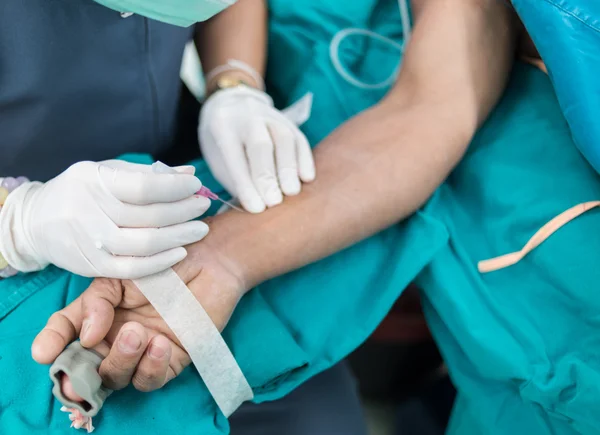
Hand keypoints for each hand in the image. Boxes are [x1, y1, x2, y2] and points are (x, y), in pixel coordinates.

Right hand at [0, 160, 210, 278]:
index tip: (195, 186)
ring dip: (179, 237)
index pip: (143, 186)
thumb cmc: (82, 191)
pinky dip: (160, 262)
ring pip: (144, 244)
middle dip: (184, 211)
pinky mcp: (92, 266)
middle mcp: (89, 211)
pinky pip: (132, 268)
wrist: (36, 222)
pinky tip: (180, 251)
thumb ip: (148, 174)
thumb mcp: (108, 172)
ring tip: (199, 229)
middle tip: (203, 206)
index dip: (175, 187)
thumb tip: (189, 173)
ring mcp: (89, 241)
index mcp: (94, 181)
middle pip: (149, 216)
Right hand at [32, 240, 243, 394]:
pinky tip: (160, 344)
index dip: (53, 343)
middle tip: (81, 369)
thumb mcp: (122, 273)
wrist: (211, 258)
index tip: (44, 352)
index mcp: (99, 313)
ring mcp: (143, 349)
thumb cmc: (166, 259)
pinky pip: (152, 379)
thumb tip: (88, 336)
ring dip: (121, 361)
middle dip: (79, 375)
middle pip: (89, 367)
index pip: (68, 332)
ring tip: (137, 332)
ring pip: (118, 377)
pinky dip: (151, 367)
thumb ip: (98, 301)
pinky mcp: (171, 358)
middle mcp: (117, 335)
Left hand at [199, 86, 315, 212]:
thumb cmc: (224, 144)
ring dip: (289, 169)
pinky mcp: (289, 121)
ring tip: (292, 193)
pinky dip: (304, 160)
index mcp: (222, 125)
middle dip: (268, 176)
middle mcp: (246, 115)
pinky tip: (306, 178)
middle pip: (260, 145)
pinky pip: (300, 139)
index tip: (257, 208)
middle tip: (274, 202)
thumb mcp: (220, 160)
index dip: (245, 184)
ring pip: (284, 139)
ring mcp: (270, 115)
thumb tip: (253, 210)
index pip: (234, 157)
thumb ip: (236, 181)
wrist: (233, 106)